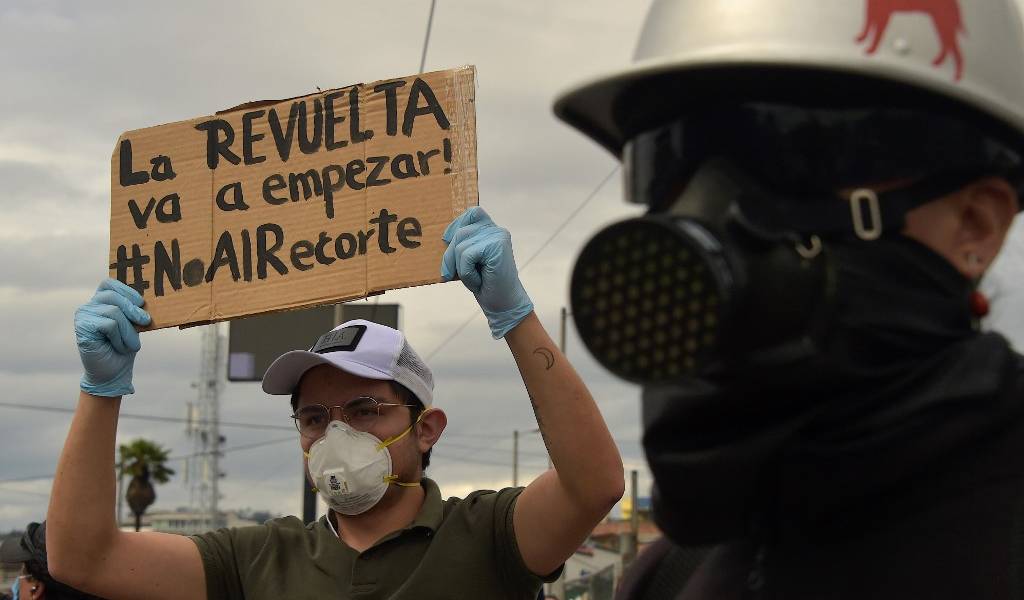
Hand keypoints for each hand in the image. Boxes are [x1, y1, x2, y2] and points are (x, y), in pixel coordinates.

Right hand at [75, 278, 150, 396]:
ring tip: (130, 344)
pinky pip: (109, 325)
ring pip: (113, 311)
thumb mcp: (133, 325)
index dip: (126, 290)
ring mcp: (83, 317)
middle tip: (146, 322)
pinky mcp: (82, 328)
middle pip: (113, 296)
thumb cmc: (124, 347)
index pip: (108, 284)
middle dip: (133, 310)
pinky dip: (120, 337)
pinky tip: (119, 347)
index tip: (141, 303)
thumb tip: (147, 301)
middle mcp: (88, 307)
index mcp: (99, 302)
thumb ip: (134, 310)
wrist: (113, 373)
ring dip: (128, 330)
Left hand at [441, 207, 533, 338]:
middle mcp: (497, 230)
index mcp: (492, 230)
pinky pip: (466, 256)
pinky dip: (466, 273)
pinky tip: (478, 282)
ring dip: (460, 267)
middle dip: (450, 255)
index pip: (472, 213)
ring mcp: (498, 237)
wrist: (503, 303)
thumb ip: (461, 244)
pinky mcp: (496, 247)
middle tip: (449, 274)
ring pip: (461, 245)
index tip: (446, 240)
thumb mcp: (469, 260)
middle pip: (460, 232)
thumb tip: (443, 238)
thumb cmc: (485, 283)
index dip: (456, 224)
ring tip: (474, 279)